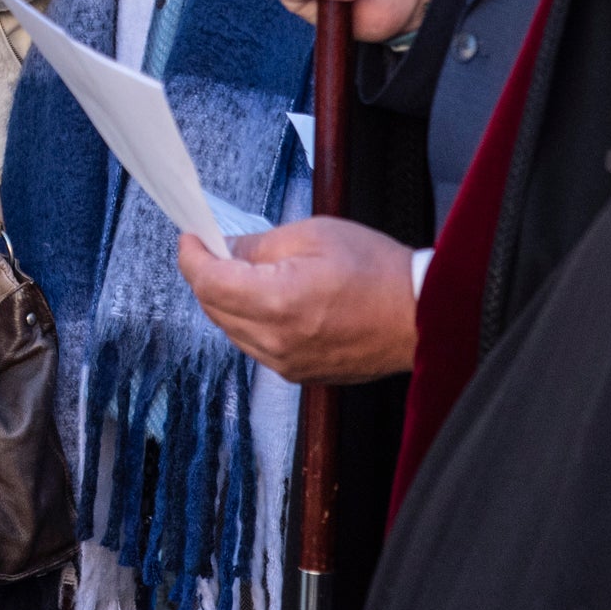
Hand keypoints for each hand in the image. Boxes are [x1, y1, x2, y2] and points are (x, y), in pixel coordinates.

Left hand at [177, 219, 419, 384]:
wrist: (420, 315)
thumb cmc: (378, 272)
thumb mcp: (313, 235)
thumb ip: (259, 244)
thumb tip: (226, 249)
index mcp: (276, 301)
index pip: (208, 283)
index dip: (191, 257)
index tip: (190, 238)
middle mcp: (275, 341)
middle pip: (213, 308)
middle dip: (206, 275)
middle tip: (213, 247)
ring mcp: (286, 363)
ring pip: (231, 329)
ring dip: (226, 300)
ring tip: (243, 270)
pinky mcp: (298, 373)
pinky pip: (255, 345)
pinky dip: (249, 320)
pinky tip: (266, 297)